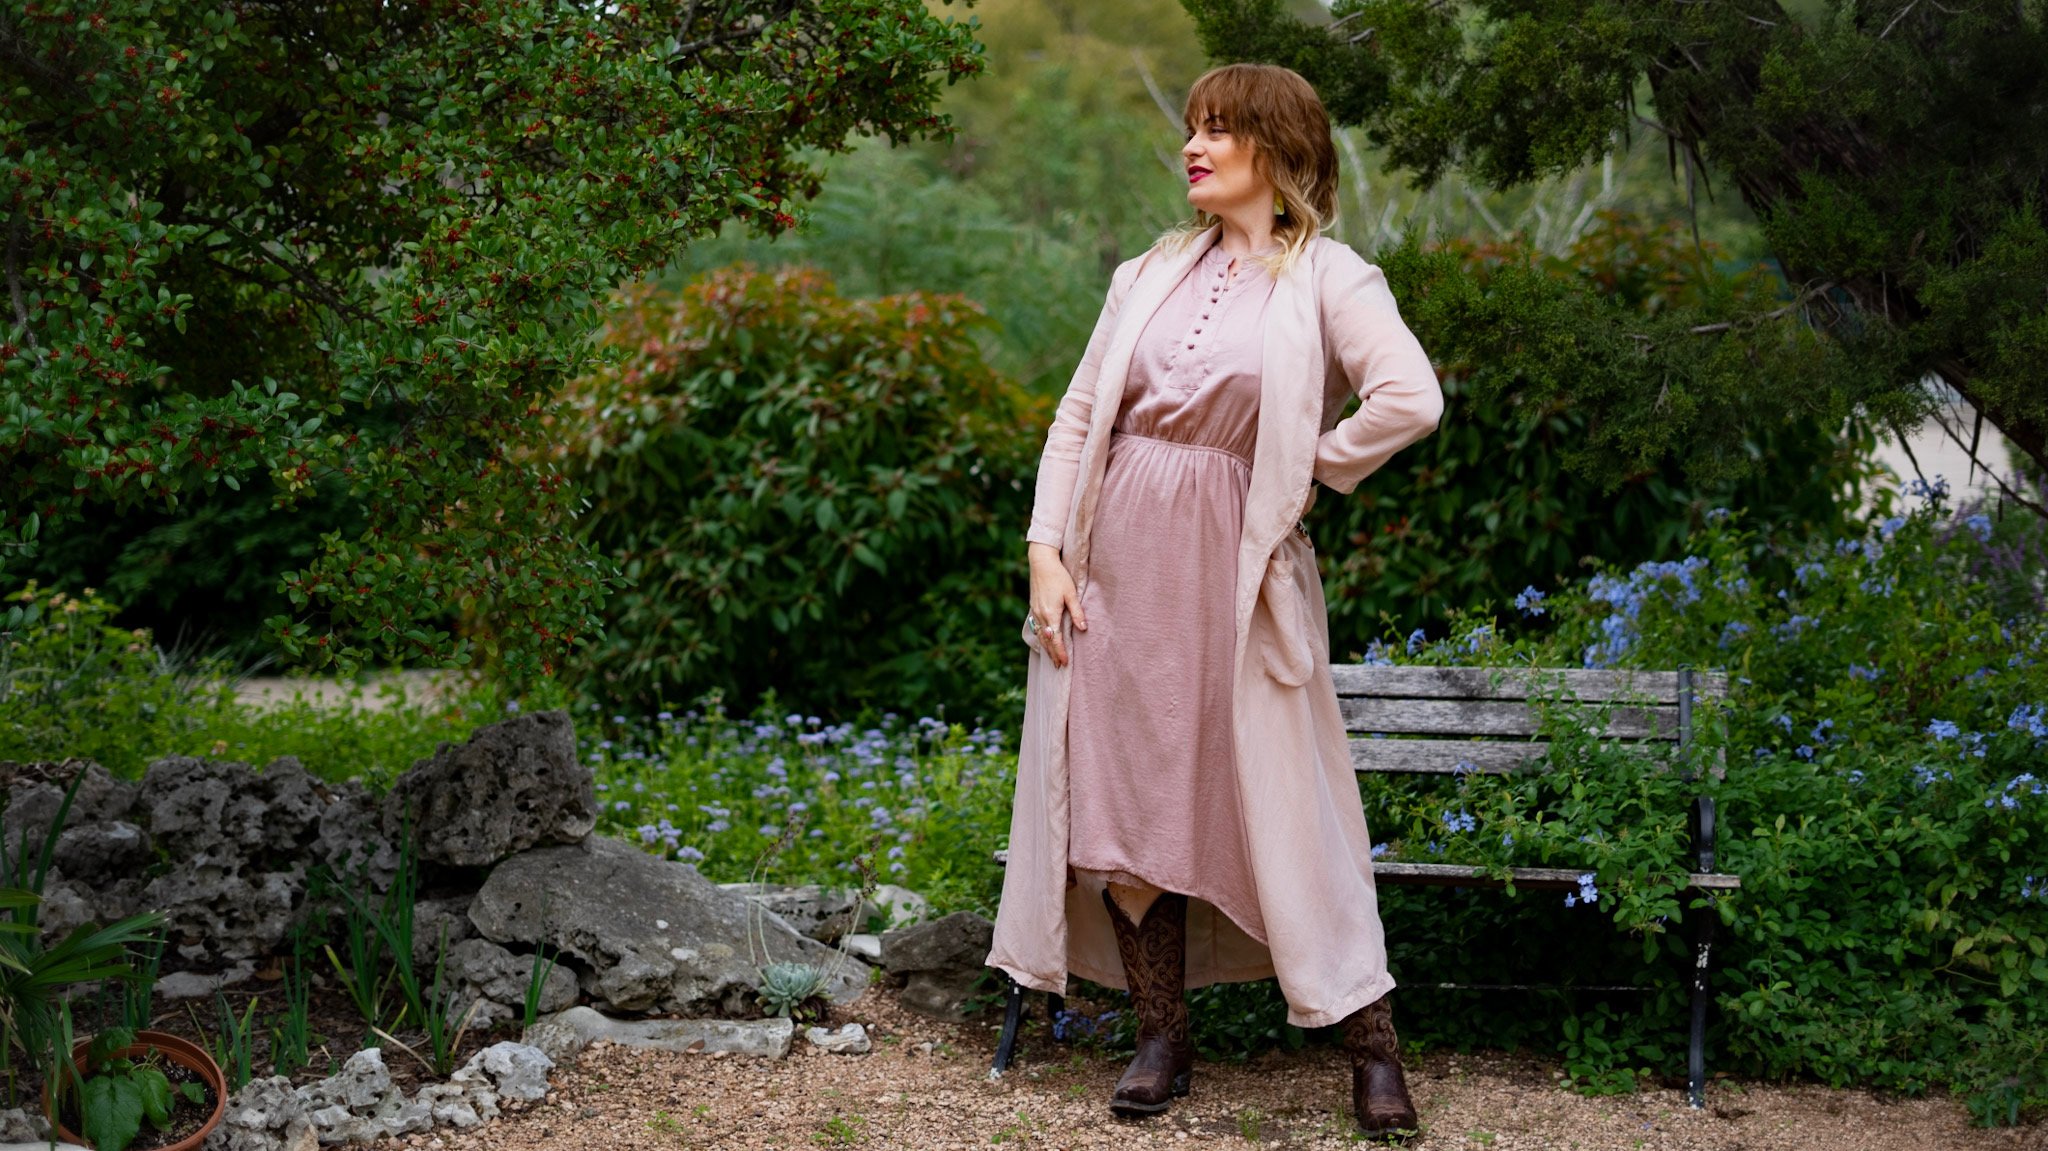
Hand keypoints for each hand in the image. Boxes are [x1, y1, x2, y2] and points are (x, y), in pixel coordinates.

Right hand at [1027, 542, 1086, 667]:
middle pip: (1046, 640)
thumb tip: (1083, 628)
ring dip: (1046, 648)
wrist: (1041, 562)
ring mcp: (1035, 611)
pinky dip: (1040, 637)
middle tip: (1059, 666)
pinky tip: (1044, 640)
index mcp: (1050, 614)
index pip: (1055, 639)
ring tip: (1051, 658)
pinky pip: (1036, 627)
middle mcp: (1040, 615)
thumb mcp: (1071, 593)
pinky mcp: (1033, 607)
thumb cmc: (1059, 576)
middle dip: (1052, 654)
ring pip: (1040, 635)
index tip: (1065, 663)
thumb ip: (1077, 612)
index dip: (1060, 652)